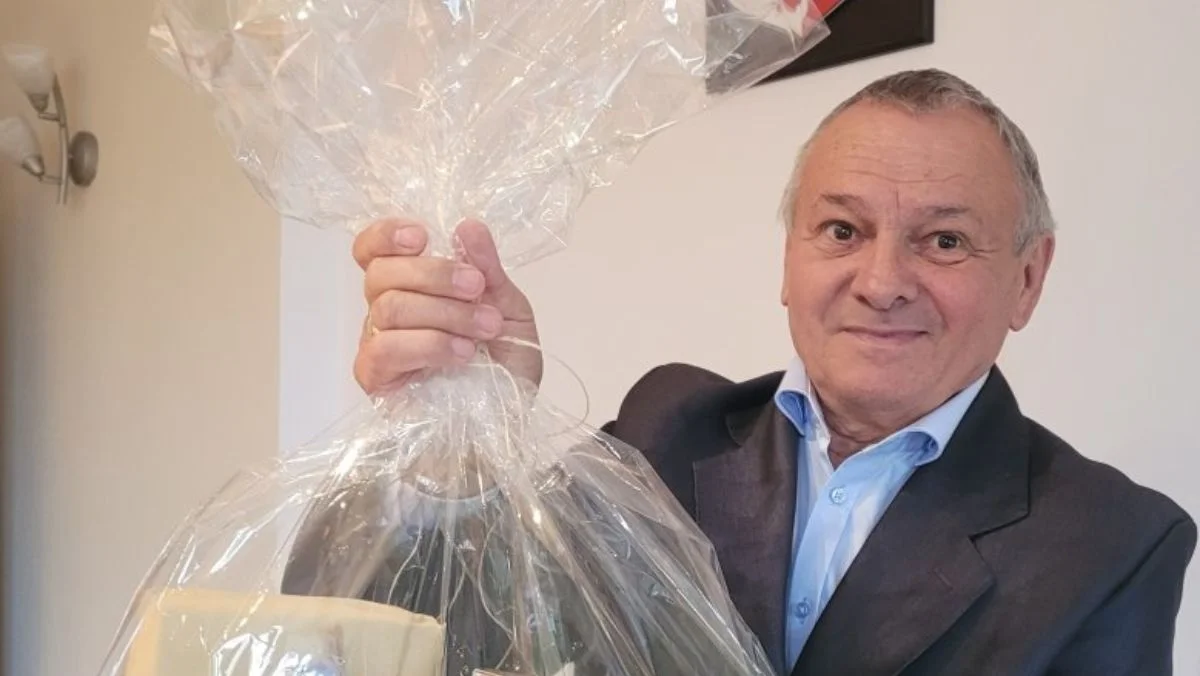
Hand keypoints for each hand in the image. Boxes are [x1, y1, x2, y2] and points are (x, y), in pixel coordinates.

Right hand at [352, 218, 542, 394]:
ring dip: (445, 313)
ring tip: (485, 330)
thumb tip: (468, 227)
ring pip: (388, 307)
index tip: (423, 236)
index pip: (372, 249)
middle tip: (477, 288)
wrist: (509, 416)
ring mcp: (378, 344)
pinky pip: (385, 349)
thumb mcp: (510, 308)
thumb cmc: (506, 363)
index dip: (386, 235)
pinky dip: (429, 344)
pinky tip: (462, 354)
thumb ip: (489, 268)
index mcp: (413, 286)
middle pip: (382, 273)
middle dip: (435, 274)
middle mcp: (388, 311)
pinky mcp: (376, 379)